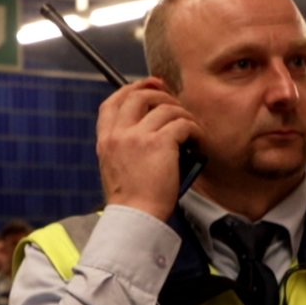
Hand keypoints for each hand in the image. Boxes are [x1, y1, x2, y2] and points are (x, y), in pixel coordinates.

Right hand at [97, 77, 203, 221]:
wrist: (135, 218)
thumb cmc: (132, 201)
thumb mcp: (116, 168)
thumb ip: (125, 146)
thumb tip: (150, 127)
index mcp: (105, 140)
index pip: (113, 102)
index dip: (133, 88)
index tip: (150, 86)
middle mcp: (118, 134)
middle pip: (139, 95)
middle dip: (161, 94)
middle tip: (177, 105)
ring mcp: (137, 136)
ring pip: (166, 108)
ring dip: (184, 115)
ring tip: (192, 130)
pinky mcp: (159, 143)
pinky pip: (184, 124)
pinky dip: (196, 130)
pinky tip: (199, 141)